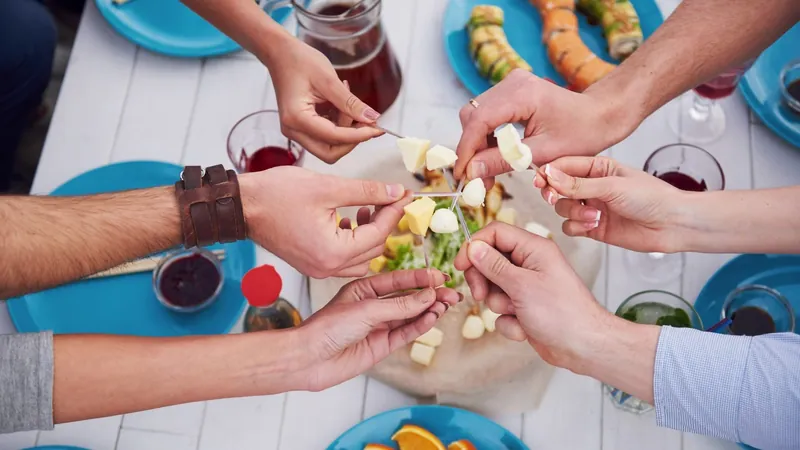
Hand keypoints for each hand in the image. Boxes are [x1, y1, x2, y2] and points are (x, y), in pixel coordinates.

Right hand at [239, 166, 410, 277]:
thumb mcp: (328, 187)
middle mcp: (326, 267)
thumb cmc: (276, 195)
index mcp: (332, 252)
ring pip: (360, 258)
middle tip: (390, 197)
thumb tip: (394, 192)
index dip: (394, 211)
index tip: (405, 194)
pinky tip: (349, 217)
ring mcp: (317, 268)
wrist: (241, 206)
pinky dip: (352, 240)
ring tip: (367, 207)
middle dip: (384, 222)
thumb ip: (366, 191)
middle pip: (373, 249)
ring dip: (369, 234)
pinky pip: (343, 258)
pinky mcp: (310, 263)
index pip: (377, 234)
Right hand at [266, 38, 382, 162]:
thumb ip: (351, 103)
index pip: (334, 137)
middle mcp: (293, 130)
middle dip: (351, 140)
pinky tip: (340, 107)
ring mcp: (295, 131)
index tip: (378, 129)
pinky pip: (325, 137)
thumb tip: (372, 118)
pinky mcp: (301, 128)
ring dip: (346, 132)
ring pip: (329, 147)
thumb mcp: (329, 80)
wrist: (281, 54)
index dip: (359, 135)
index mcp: (297, 118)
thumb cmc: (299, 61)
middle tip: (365, 120)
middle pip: (330, 152)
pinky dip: (339, 127)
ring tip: (349, 104)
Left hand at [295, 269, 459, 390]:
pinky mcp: (381, 346)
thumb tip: (427, 296)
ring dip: (429, 310)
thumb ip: (400, 305)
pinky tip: (433, 318)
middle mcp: (373, 306)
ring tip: (447, 305)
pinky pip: (406, 333)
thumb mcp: (366, 310)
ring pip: (411, 316)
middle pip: (409, 298)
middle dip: (431, 295)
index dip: (421, 279)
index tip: (440, 277)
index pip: (399, 280)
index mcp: (365, 289)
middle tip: (453, 293)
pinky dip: (420, 326)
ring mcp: (378, 326)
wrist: (309, 358)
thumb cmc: (327, 328)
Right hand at [453, 222, 613, 371]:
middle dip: (483, 280)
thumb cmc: (562, 313)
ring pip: (494, 288)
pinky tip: (525, 329)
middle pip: (490, 261)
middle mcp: (530, 264)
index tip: (460, 266)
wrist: (584, 347)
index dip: (475, 246)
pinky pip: (503, 310)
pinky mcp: (525, 307)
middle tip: (481, 295)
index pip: (496, 233)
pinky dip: (509, 322)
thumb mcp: (521, 285)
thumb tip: (473, 247)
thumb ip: (494, 265)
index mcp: (534, 249)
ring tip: (516, 313)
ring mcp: (528, 286)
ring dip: (499, 305)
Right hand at [454, 69, 633, 180]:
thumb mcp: (542, 154)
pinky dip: (486, 138)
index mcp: (522, 94)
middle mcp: (512, 83)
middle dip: (470, 149)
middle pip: (473, 116)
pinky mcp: (511, 91)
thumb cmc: (581, 133)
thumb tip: (471, 173)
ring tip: (486, 174)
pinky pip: (487, 114)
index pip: (479, 121)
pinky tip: (494, 158)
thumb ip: (503, 161)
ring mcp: (510, 84)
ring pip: (476, 116)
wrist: (600, 115)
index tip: (463, 175)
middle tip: (476, 179)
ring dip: (477, 145)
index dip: (466, 150)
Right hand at [534, 156, 686, 252]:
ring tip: (593, 215)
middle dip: (555, 194)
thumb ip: (578, 184)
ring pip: (562, 208)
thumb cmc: (651, 197)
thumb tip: (550, 174)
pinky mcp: (593, 227)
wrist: (671, 224)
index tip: (539, 180)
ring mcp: (591, 207)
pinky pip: (570, 227)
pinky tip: (594, 225)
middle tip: (554, 197)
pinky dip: (577, 227)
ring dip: (573, 212)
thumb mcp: (612, 186)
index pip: (563, 165)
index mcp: (597, 168)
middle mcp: (591, 186)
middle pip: (557, 188)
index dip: (549, 172)